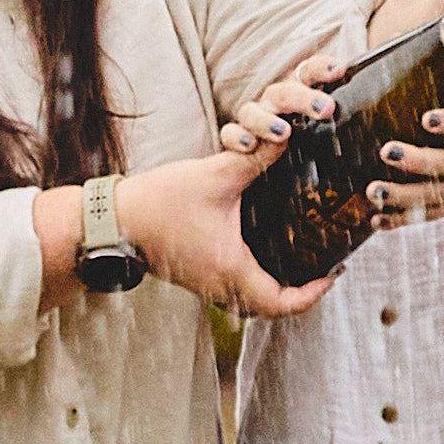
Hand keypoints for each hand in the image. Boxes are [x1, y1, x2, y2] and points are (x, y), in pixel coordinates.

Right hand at [114, 142, 318, 320]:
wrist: (111, 219)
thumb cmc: (159, 203)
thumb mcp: (214, 176)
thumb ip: (255, 157)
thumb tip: (289, 136)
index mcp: (231, 269)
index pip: (282, 303)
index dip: (312, 294)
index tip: (332, 274)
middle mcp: (220, 286)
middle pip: (270, 307)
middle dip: (299, 295)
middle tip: (320, 270)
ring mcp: (206, 284)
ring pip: (251, 300)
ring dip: (276, 288)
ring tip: (298, 262)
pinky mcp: (196, 275)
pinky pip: (234, 288)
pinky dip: (255, 280)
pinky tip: (263, 251)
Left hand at [373, 102, 443, 222]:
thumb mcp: (443, 108)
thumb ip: (413, 97)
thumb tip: (346, 81)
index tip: (426, 119)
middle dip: (419, 160)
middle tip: (386, 152)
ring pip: (437, 194)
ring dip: (403, 195)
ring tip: (373, 191)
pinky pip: (425, 216)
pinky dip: (399, 218)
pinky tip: (376, 219)